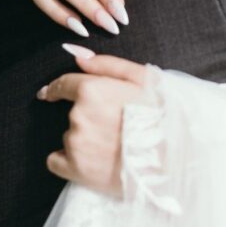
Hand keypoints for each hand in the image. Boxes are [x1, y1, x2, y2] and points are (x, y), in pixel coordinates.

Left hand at [39, 51, 150, 194]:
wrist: (175, 159)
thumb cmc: (164, 116)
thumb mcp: (145, 80)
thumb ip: (108, 65)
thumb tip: (79, 57)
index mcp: (92, 90)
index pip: (63, 84)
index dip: (57, 88)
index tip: (50, 93)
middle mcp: (78, 116)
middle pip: (73, 114)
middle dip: (88, 118)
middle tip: (115, 128)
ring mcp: (75, 143)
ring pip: (70, 137)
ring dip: (85, 140)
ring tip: (114, 147)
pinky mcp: (76, 169)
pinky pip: (57, 161)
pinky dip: (69, 161)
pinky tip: (92, 162)